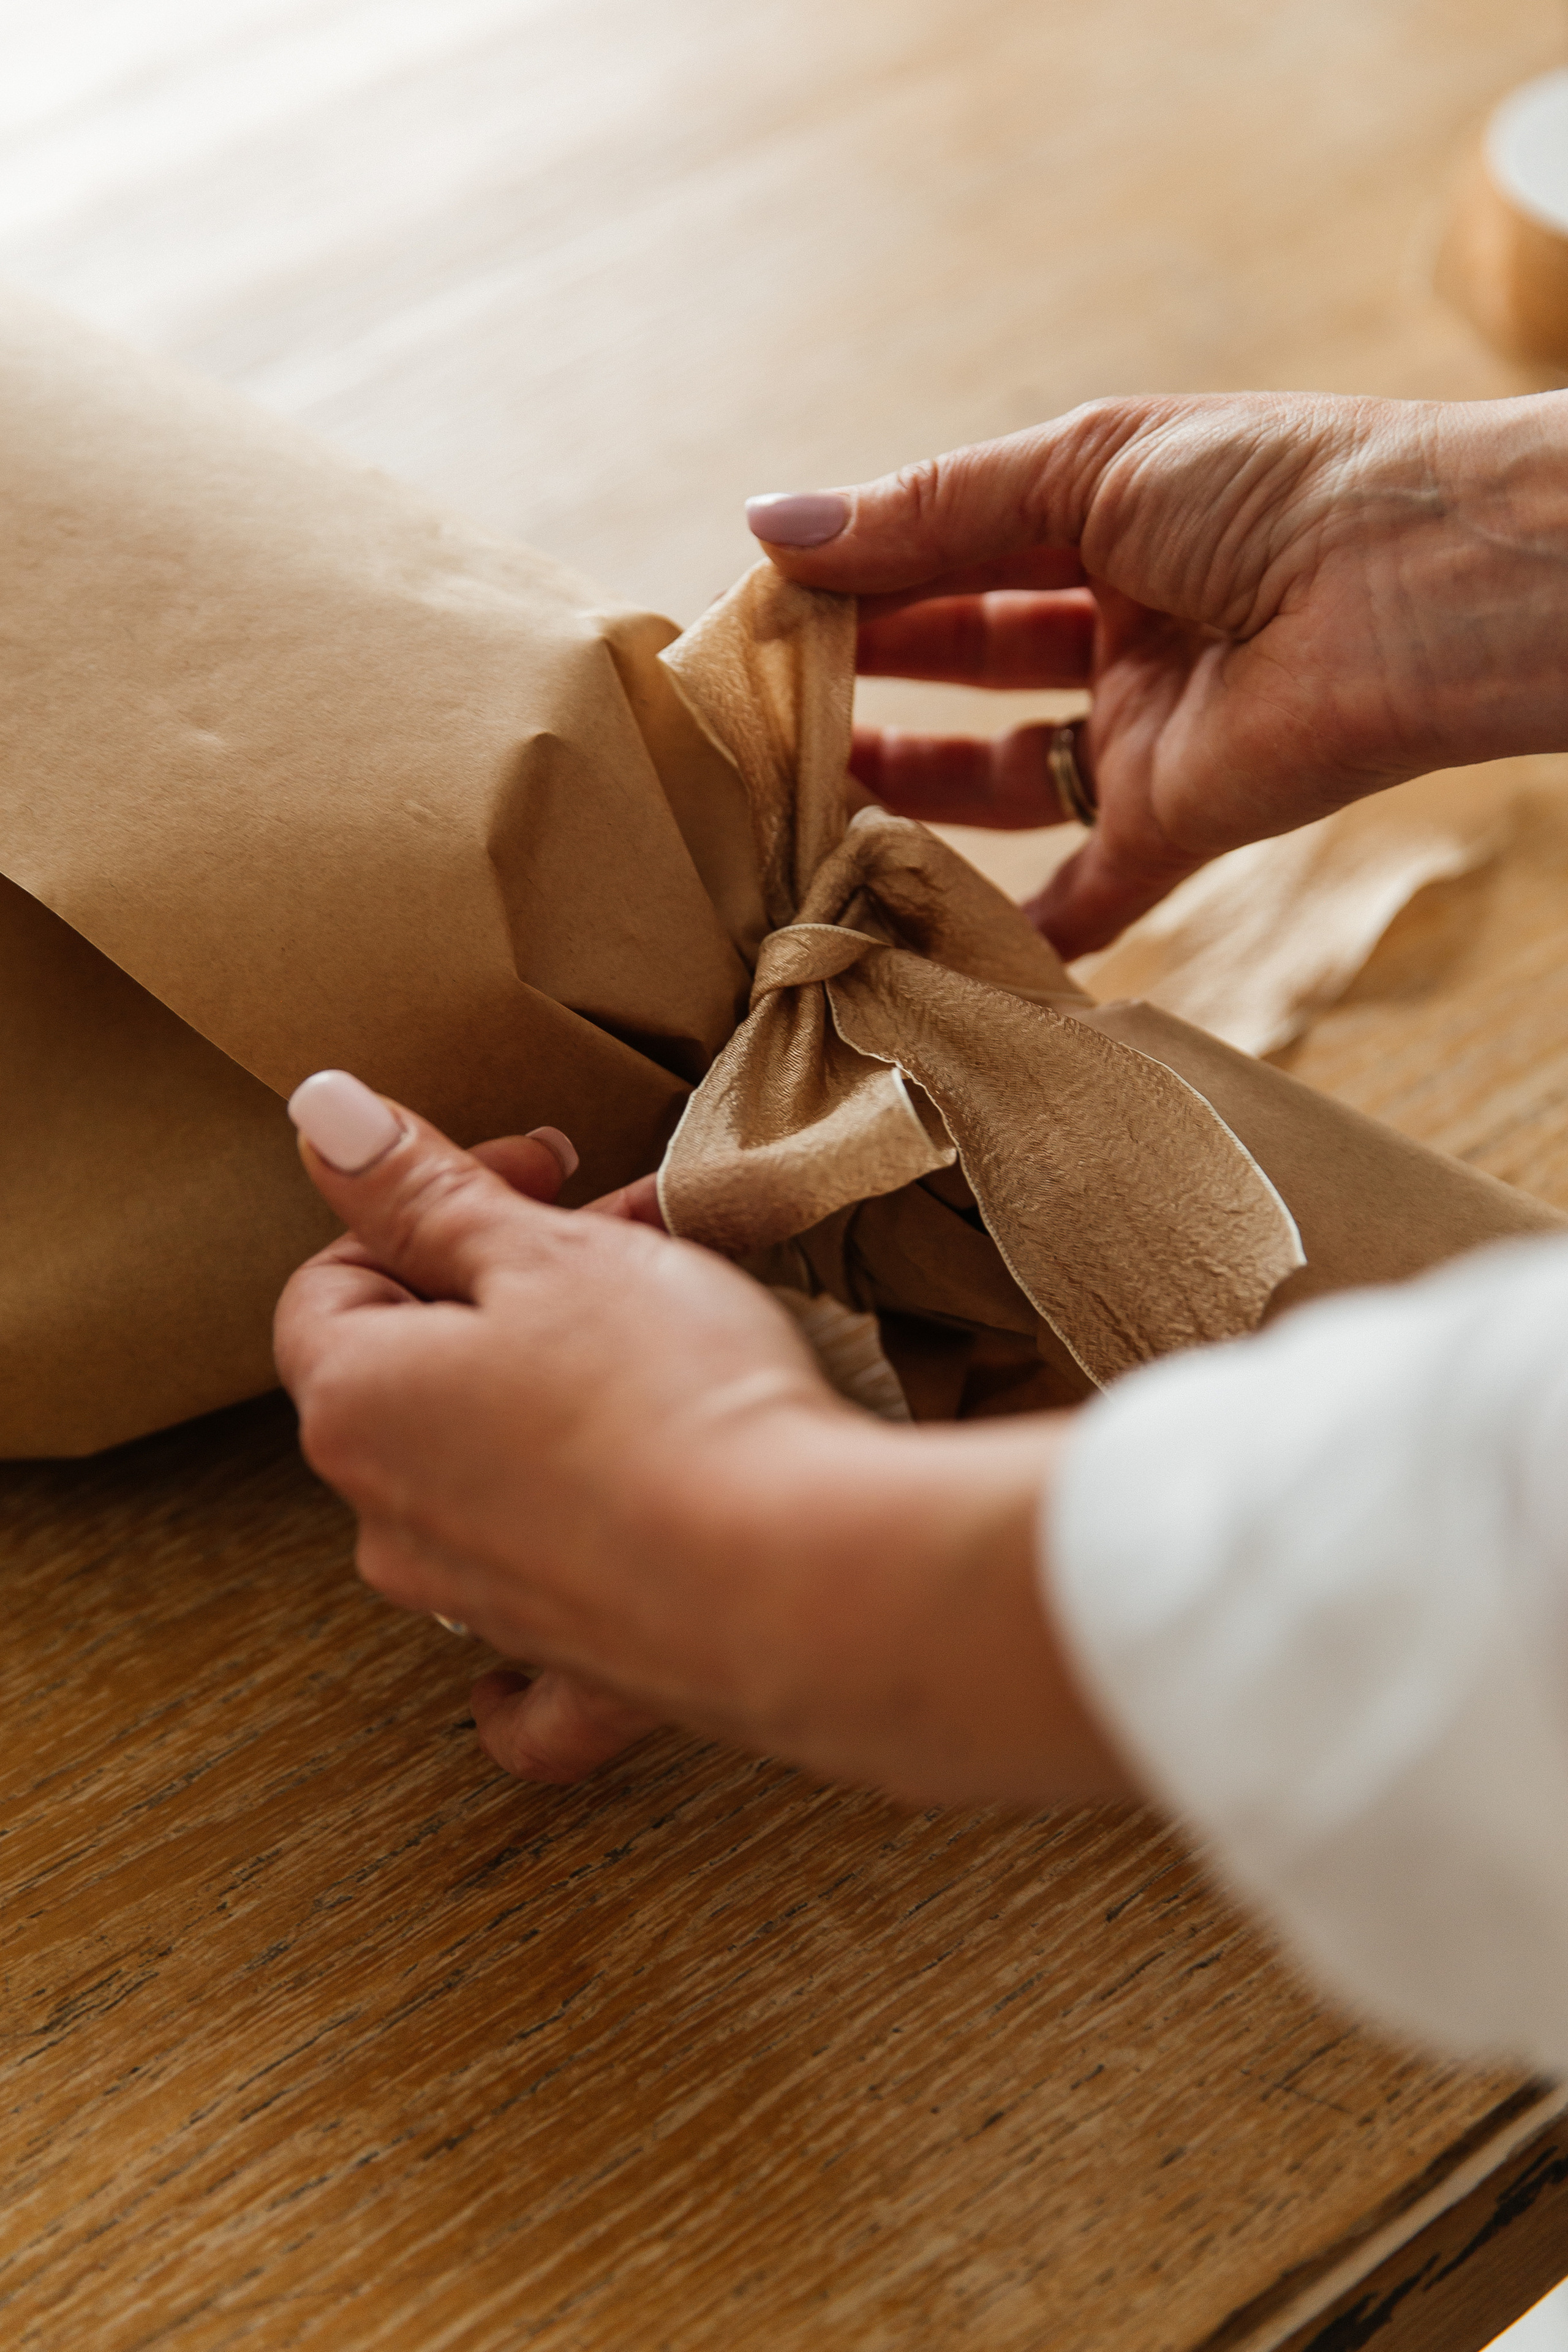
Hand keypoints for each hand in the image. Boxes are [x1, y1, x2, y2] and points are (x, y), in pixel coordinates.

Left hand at [272, 1073, 1128, 1804]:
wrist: (803, 1578)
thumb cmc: (670, 1397)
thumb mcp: (542, 1251)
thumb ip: (421, 1189)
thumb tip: (318, 1113)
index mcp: (359, 1403)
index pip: (339, 1278)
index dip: (432, 1201)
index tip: (546, 1168)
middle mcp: (391, 1519)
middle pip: (416, 1372)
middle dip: (512, 1287)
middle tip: (627, 1240)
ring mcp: (480, 1605)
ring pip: (481, 1480)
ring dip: (551, 1401)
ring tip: (671, 1347)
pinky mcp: (578, 1670)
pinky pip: (530, 1664)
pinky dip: (536, 1639)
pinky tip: (541, 1640)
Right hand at [747, 389, 1567, 953]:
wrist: (1420, 591)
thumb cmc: (1278, 490)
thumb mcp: (1086, 469)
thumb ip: (932, 511)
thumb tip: (770, 522)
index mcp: (1105, 517)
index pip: (949, 548)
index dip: (855, 574)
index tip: (753, 602)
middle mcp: (1119, 625)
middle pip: (962, 657)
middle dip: (862, 674)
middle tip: (757, 701)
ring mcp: (1142, 730)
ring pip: (1000, 774)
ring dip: (905, 785)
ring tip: (797, 796)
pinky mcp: (1173, 823)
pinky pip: (1082, 889)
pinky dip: (1016, 921)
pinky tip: (921, 930)